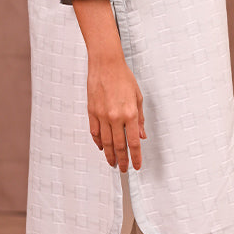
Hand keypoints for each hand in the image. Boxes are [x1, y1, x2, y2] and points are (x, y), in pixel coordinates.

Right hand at [86, 52, 145, 171]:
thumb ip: (139, 120)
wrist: (106, 64)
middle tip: (123, 169)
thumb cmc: (123, 77)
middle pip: (118, 146)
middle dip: (122, 160)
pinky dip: (98, 142)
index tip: (137, 165)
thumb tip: (141, 136)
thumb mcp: (138, 98)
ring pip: (105, 142)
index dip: (135, 157)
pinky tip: (102, 147)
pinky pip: (94, 132)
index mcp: (130, 114)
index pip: (133, 143)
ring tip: (112, 163)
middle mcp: (115, 117)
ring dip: (109, 155)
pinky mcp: (92, 112)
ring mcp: (102, 116)